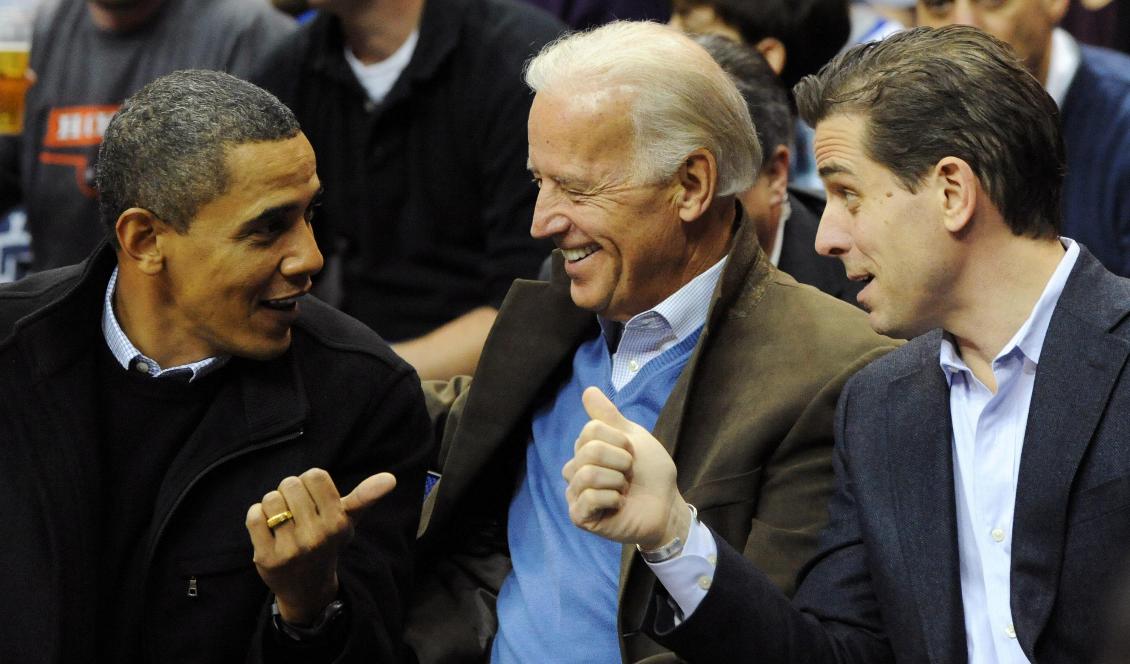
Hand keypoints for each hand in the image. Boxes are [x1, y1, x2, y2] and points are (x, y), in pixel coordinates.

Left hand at [246, 468, 395, 624]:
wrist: (307, 587)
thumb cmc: (328, 543)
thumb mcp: (349, 521)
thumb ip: (367, 496)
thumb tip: (391, 478)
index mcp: (338, 522)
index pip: (315, 475)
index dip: (309, 482)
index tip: (312, 498)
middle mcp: (317, 536)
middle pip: (291, 484)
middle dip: (290, 493)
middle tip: (296, 512)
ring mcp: (292, 548)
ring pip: (271, 499)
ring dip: (273, 505)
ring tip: (282, 521)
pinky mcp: (267, 558)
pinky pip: (254, 516)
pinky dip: (257, 516)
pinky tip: (267, 529)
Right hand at [562, 387, 689, 549]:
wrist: (667, 504)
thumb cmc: (650, 472)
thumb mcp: (632, 437)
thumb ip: (608, 416)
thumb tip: (588, 390)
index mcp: (585, 450)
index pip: (590, 430)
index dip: (620, 441)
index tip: (632, 454)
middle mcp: (575, 471)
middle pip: (589, 451)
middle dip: (621, 461)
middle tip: (629, 474)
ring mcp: (576, 494)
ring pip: (588, 474)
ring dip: (617, 480)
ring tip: (624, 489)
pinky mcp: (580, 517)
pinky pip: (589, 498)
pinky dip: (612, 498)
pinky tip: (619, 504)